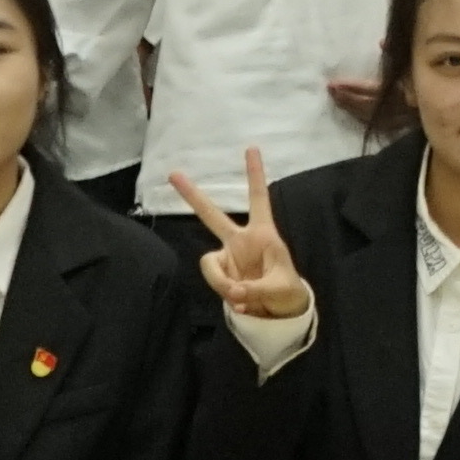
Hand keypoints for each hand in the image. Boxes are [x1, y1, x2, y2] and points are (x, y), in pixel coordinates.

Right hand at [173, 150, 307, 325]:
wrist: (280, 312)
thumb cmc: (287, 291)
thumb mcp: (279, 288)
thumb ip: (254, 289)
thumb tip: (233, 292)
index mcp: (263, 234)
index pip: (258, 199)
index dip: (255, 174)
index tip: (251, 148)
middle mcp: (241, 241)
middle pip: (212, 215)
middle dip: (193, 196)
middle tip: (173, 173)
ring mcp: (229, 258)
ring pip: (209, 263)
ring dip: (222, 282)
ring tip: (242, 297)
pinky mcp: (222, 275)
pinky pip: (214, 281)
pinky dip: (224, 294)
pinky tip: (240, 303)